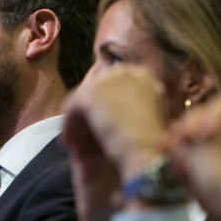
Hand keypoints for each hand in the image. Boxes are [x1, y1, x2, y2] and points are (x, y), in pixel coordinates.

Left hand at [63, 66, 168, 182]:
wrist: (147, 149)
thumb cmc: (151, 143)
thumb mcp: (148, 119)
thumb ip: (133, 108)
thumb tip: (112, 111)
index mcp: (143, 76)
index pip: (115, 87)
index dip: (105, 107)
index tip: (97, 127)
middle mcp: (125, 71)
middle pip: (97, 91)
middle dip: (88, 114)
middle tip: (81, 135)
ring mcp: (107, 79)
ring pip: (83, 100)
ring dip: (78, 122)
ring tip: (74, 143)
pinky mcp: (90, 92)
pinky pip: (73, 107)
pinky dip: (70, 125)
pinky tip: (69, 143)